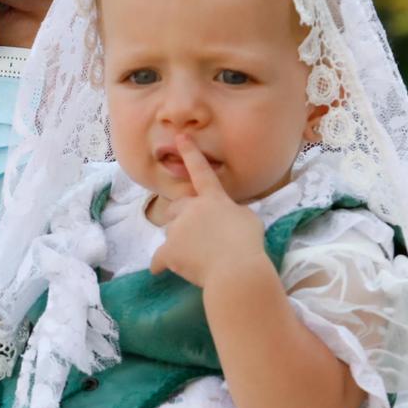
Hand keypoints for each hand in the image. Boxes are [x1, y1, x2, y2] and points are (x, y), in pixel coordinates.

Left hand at [149, 135, 269, 292]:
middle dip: (182, 216)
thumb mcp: (248, 218)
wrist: (235, 269)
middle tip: (198, 234)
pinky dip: (161, 263)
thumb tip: (225, 216)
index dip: (190, 153)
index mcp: (213, 198)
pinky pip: (159, 257)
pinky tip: (159, 269)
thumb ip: (232, 211)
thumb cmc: (248, 243)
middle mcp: (191, 209)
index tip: (180, 137)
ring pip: (171, 232)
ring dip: (180, 240)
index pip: (201, 171)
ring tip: (198, 257)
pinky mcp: (169, 251)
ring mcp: (178, 229)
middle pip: (177, 207)